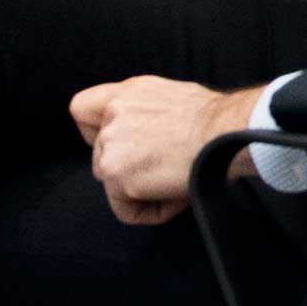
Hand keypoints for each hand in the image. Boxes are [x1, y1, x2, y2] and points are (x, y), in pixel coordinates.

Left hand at [67, 76, 262, 225]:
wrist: (225, 132)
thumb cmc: (216, 120)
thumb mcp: (172, 97)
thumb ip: (146, 111)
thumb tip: (151, 134)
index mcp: (126, 93)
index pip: (82, 109)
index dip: (95, 132)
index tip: (121, 144)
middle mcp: (112, 115)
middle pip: (100, 157)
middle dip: (130, 169)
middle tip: (166, 169)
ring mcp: (110, 145)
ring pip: (114, 184)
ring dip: (143, 189)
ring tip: (176, 181)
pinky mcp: (116, 174)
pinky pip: (126, 210)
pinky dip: (151, 211)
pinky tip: (176, 196)